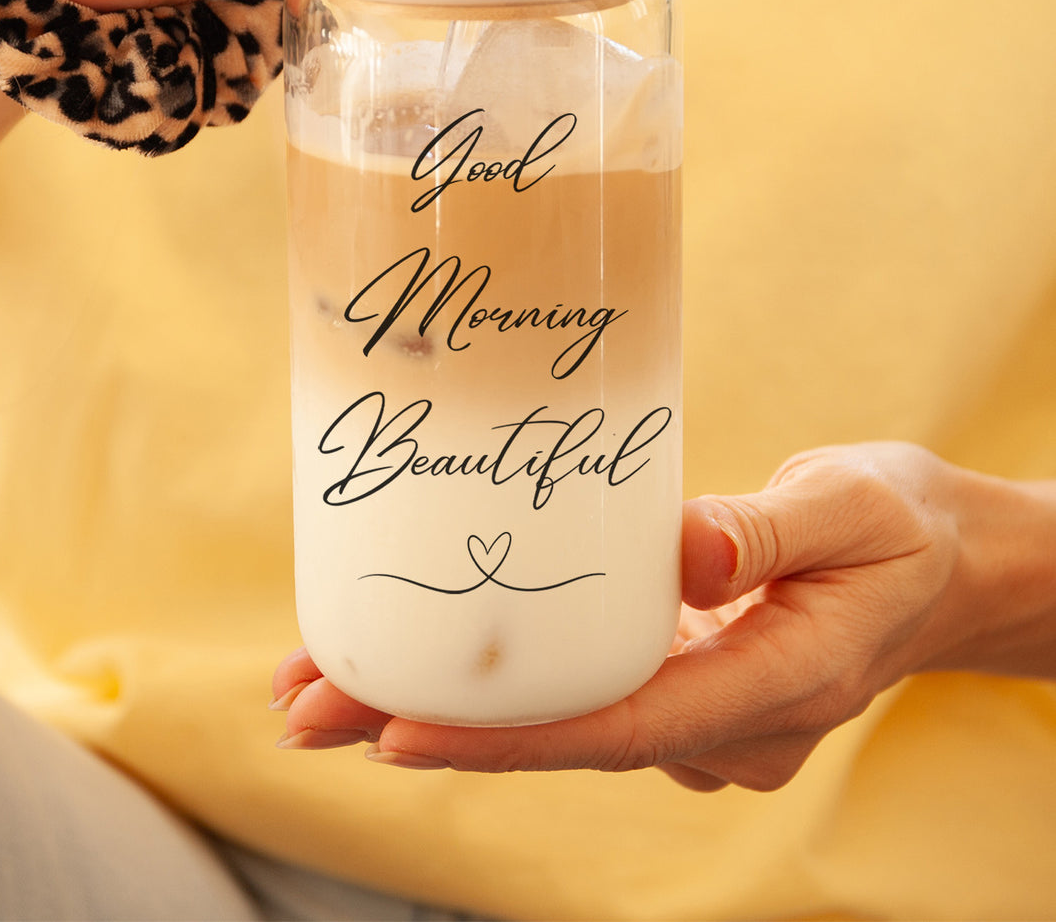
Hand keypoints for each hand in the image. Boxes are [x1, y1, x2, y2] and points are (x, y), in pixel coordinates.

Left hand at [273, 442, 1055, 789]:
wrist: (942, 568)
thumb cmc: (900, 528)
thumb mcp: (852, 504)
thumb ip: (769, 530)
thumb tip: (683, 555)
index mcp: (774, 685)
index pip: (620, 727)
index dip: (505, 740)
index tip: (395, 734)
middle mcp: (724, 724)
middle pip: (560, 736)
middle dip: (428, 728)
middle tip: (303, 712)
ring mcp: (698, 714)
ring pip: (555, 721)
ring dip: (440, 702)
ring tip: (317, 683)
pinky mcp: (676, 681)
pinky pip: (574, 692)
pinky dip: (494, 680)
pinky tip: (412, 657)